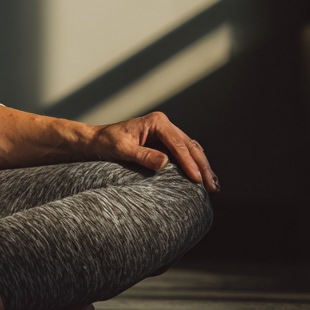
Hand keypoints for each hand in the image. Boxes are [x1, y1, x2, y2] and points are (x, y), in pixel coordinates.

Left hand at [87, 110, 219, 192]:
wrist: (96, 142)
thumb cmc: (106, 143)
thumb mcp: (122, 150)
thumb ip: (143, 155)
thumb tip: (165, 162)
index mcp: (156, 122)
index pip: (178, 144)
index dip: (189, 163)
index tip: (197, 180)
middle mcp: (164, 125)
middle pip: (190, 146)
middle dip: (203, 166)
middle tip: (212, 186)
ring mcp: (166, 134)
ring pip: (191, 150)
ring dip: (202, 167)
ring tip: (213, 186)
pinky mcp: (165, 144)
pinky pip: (185, 154)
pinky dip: (195, 165)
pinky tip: (203, 178)